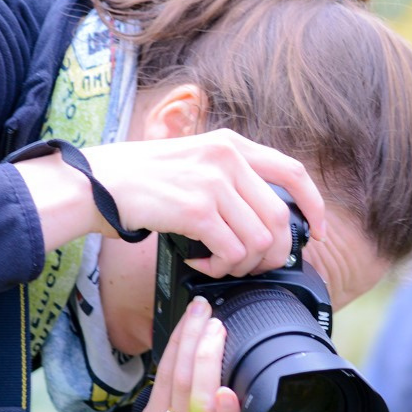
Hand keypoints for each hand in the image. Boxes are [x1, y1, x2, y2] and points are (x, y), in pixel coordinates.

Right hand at [14, 128, 326, 278]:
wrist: (94, 184)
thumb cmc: (138, 180)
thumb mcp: (192, 160)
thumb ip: (228, 178)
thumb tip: (264, 219)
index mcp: (231, 144)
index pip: (293, 173)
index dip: (314, 207)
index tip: (318, 234)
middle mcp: (227, 157)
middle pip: (280, 219)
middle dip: (272, 254)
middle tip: (250, 266)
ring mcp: (213, 182)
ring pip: (259, 241)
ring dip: (242, 264)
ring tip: (216, 263)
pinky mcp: (196, 209)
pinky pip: (231, 252)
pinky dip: (219, 267)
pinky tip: (199, 262)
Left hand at [137, 295, 249, 411]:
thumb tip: (254, 377)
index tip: (228, 393)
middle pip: (196, 399)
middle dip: (205, 355)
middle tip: (216, 324)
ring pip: (174, 379)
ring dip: (187, 340)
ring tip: (200, 313)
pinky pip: (160, 374)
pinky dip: (173, 345)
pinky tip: (183, 327)